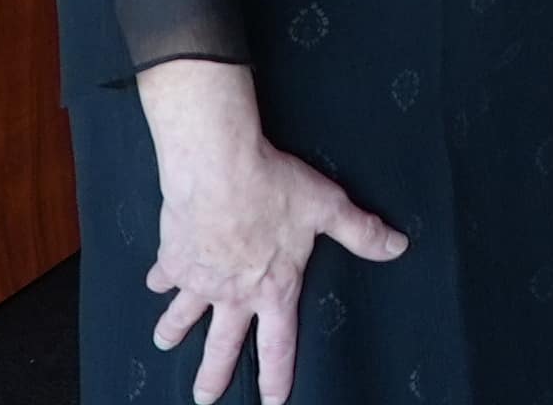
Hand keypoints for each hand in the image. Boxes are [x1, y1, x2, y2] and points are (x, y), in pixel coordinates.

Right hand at [134, 63, 407, 403]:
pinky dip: (159, 280)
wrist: (219, 169)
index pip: (278, 344)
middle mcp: (233, 293)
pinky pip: (165, 276)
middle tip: (203, 399)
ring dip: (174, 330)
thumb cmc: (276, 188)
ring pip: (183, 315)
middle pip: (222, 345)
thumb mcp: (329, 209)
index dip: (277, 376)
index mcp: (273, 289)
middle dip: (214, 375)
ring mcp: (199, 279)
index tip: (272, 401)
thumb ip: (362, 233)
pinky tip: (155, 283)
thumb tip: (397, 247)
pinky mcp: (173, 258)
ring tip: (165, 344)